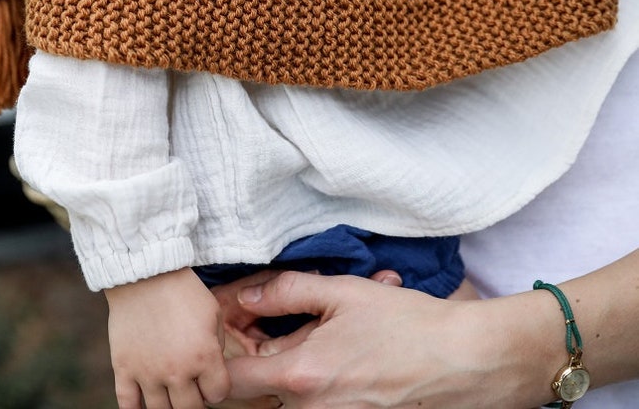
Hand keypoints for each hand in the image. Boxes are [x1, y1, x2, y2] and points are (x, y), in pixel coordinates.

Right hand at [106, 268, 230, 408]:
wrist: (144, 272)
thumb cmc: (182, 289)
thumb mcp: (212, 312)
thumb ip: (217, 346)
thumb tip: (210, 371)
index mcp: (204, 356)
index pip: (218, 395)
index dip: (216, 386)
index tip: (210, 376)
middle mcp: (176, 371)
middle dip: (194, 399)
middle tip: (190, 385)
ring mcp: (147, 374)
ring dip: (169, 404)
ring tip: (170, 388)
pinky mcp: (123, 370)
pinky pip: (128, 407)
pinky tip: (144, 401)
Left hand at [223, 270, 554, 408]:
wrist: (464, 361)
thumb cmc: (408, 324)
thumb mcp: (344, 292)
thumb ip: (288, 291)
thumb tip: (247, 296)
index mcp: (300, 375)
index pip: (231, 379)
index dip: (224, 350)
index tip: (235, 327)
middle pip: (258, 392)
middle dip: (261, 356)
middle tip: (281, 324)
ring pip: (289, 399)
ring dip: (293, 368)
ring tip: (325, 337)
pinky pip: (318, 407)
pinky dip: (317, 384)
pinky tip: (346, 355)